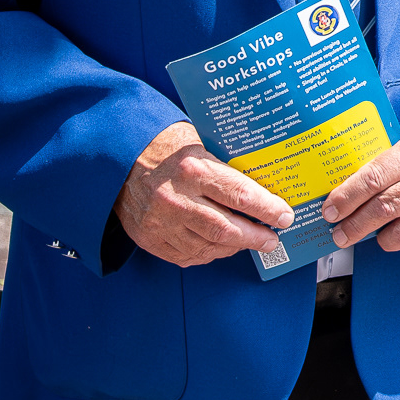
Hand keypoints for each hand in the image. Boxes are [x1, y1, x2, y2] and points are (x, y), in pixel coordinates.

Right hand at [114, 121, 293, 267]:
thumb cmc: (164, 145)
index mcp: (192, 169)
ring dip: (234, 248)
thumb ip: (224, 170)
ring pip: (208, 247)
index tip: (284, 216)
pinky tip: (220, 247)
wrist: (115, 156)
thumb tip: (262, 190)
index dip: (268, 210)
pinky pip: (186, 256)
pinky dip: (208, 254)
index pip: (241, 196)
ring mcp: (160, 222)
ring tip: (249, 242)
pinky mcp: (148, 238)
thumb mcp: (198, 144)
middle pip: (226, 230)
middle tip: (272, 240)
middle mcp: (176, 199)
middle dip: (255, 238)